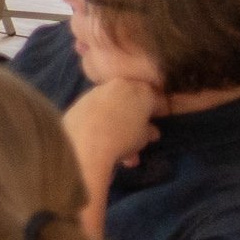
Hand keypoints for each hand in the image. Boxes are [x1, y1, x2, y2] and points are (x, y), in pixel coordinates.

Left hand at [61, 73, 160, 189]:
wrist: (84, 143)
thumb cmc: (123, 138)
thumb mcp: (143, 138)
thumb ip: (148, 131)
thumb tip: (151, 131)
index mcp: (141, 91)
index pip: (156, 99)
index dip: (159, 111)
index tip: (160, 119)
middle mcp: (119, 85)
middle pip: (131, 101)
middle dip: (136, 118)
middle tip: (140, 136)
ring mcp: (97, 92)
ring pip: (113, 109)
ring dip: (118, 126)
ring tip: (122, 153)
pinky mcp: (79, 103)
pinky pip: (96, 114)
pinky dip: (102, 126)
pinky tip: (103, 144)